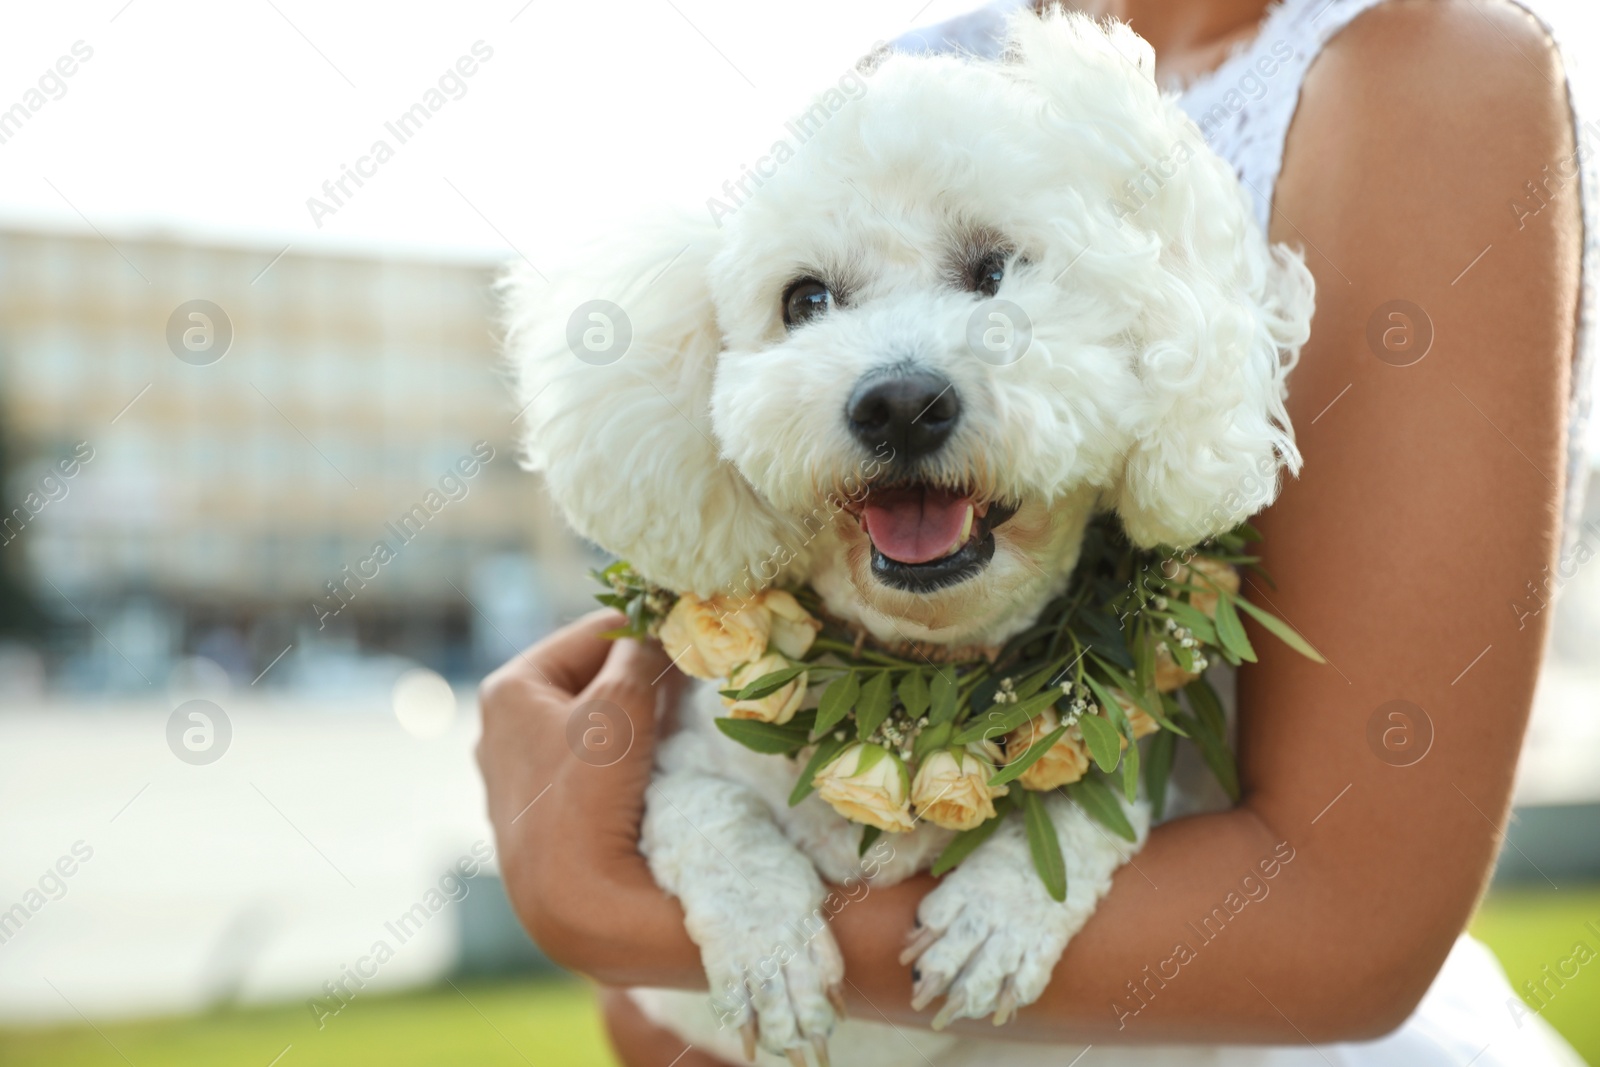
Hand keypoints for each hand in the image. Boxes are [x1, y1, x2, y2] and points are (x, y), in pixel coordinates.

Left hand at [476, 610, 701, 987]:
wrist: (577, 909)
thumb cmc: (587, 795)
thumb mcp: (621, 704)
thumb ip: (642, 653)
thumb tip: (662, 629)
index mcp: (507, 690)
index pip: (596, 633)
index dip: (649, 636)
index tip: (692, 651)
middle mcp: (500, 731)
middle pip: (594, 680)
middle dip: (641, 684)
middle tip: (689, 695)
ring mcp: (520, 779)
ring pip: (595, 726)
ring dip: (636, 726)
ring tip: (675, 736)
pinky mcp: (542, 819)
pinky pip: (593, 768)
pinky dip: (625, 764)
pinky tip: (652, 777)